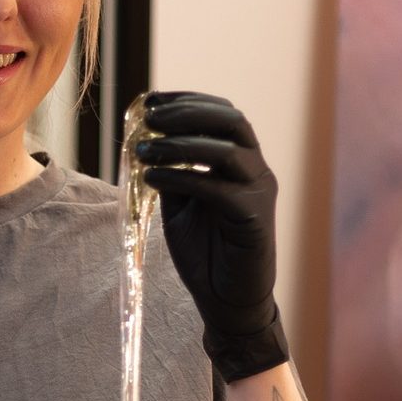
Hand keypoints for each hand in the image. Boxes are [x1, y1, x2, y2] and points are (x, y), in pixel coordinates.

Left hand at [135, 91, 289, 380]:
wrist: (227, 302)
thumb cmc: (206, 253)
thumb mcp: (181, 205)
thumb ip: (171, 173)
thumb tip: (143, 142)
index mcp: (241, 162)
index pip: (223, 113)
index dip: (188, 100)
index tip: (151, 99)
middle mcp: (256, 170)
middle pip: (231, 121)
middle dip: (186, 113)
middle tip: (149, 117)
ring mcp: (259, 193)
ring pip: (226, 149)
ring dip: (180, 143)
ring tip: (142, 148)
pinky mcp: (254, 219)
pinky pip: (218, 188)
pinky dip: (183, 178)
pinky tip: (152, 176)